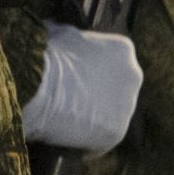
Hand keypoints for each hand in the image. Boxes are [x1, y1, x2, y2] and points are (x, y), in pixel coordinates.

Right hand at [20, 20, 143, 152]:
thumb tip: (54, 31)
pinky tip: (68, 141)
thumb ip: (70, 38)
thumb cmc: (47, 53)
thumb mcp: (61, 34)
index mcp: (123, 50)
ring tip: (67, 122)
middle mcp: (133, 76)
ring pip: (111, 116)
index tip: (75, 79)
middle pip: (116, 90)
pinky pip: (101, 141)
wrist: (40, 81)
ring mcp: (127, 105)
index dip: (92, 72)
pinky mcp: (116, 132)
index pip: (112, 63)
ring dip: (94, 119)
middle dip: (98, 96)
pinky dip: (87, 143)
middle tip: (72, 100)